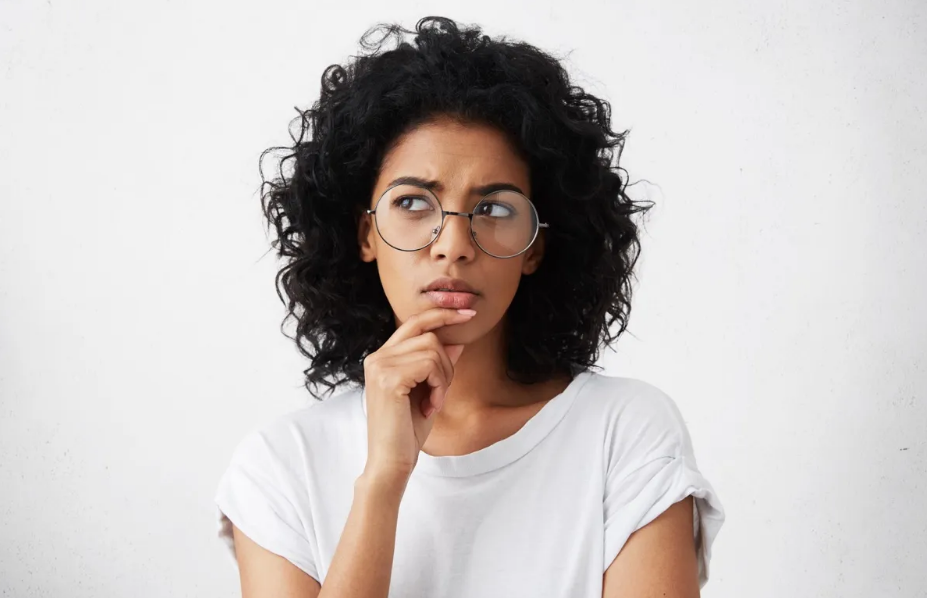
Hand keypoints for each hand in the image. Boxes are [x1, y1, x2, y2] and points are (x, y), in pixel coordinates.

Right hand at [361, 307, 473, 480]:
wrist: (391, 462)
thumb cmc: (407, 431)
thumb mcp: (428, 392)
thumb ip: (438, 365)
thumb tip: (456, 341)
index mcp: (382, 358)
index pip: (414, 322)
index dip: (442, 314)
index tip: (469, 313)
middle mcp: (377, 357)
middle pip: (429, 335)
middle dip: (447, 363)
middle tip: (440, 393)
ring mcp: (380, 366)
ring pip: (433, 349)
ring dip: (444, 378)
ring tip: (433, 402)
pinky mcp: (389, 378)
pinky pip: (431, 365)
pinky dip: (440, 386)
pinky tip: (431, 406)